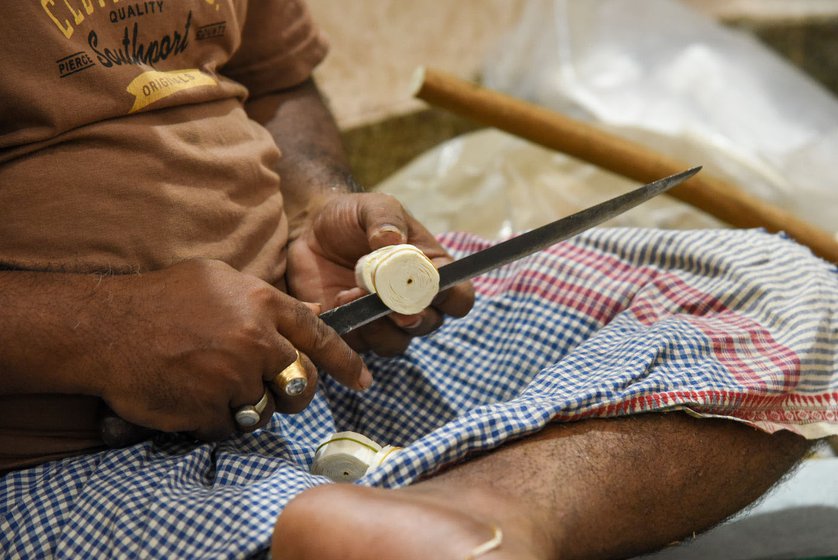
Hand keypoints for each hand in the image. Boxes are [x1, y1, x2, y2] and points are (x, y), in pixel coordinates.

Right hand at [88, 259, 369, 440]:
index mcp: (261, 303)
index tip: (363, 380)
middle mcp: (255, 340)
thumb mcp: (217, 280)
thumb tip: (308, 313)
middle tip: (275, 390)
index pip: (319, 335)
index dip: (346, 361)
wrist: (104, 328)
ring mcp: (234, 377)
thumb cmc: (159, 300)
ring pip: (268, 408)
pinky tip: (194, 397)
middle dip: (295, 392)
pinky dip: (218, 419)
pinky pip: (232, 426)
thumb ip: (264, 300)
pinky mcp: (211, 409)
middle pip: (302, 382)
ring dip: (249, 404)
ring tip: (214, 383)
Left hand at [286, 192, 473, 355]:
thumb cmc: (354, 217)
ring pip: (396, 342)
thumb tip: (392, 239)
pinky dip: (351, 327)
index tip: (432, 284)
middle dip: (413, 317)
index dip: (452, 296)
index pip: (459, 297)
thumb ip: (386, 218)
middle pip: (430, 324)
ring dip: (378, 326)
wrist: (312, 230)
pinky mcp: (354, 330)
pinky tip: (337, 299)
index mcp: (431, 272)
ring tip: (352, 295)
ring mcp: (384, 321)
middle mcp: (414, 302)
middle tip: (393, 305)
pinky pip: (361, 345)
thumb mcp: (374, 206)